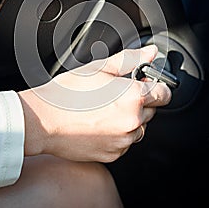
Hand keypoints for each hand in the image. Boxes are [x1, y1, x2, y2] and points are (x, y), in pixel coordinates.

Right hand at [18, 45, 170, 161]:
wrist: (43, 120)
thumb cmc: (67, 93)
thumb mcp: (100, 67)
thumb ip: (130, 59)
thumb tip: (150, 52)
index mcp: (133, 97)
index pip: (165, 93)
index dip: (156, 86)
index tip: (145, 84)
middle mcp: (133, 121)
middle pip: (151, 110)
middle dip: (138, 101)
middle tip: (113, 94)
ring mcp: (123, 141)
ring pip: (138, 128)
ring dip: (129, 119)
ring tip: (103, 109)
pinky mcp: (113, 155)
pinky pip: (124, 142)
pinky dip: (117, 134)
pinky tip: (98, 123)